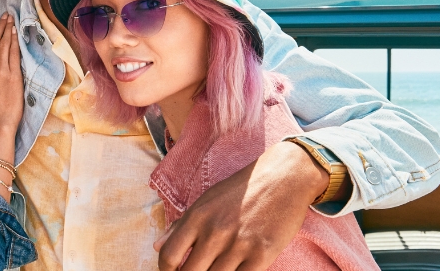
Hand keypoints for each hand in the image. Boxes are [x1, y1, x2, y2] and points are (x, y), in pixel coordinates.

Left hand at [155, 141, 329, 269]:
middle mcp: (215, 231)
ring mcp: (239, 245)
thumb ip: (180, 225)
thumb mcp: (205, 201)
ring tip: (216, 270)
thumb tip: (156, 246)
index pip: (169, 256)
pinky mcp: (262, 255)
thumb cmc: (241, 191)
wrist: (283, 178)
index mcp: (197, 217)